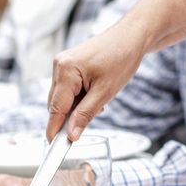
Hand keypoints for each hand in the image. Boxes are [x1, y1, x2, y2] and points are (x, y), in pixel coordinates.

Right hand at [46, 21, 145, 140]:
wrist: (132, 36)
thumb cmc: (122, 58)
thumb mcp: (105, 91)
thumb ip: (85, 114)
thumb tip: (70, 135)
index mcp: (65, 70)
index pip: (55, 108)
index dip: (55, 130)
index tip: (53, 149)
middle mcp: (59, 65)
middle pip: (57, 104)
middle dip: (73, 115)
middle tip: (95, 114)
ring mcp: (63, 63)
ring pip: (64, 97)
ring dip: (78, 105)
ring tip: (101, 97)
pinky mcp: (69, 63)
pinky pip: (69, 88)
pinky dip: (80, 95)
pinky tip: (97, 91)